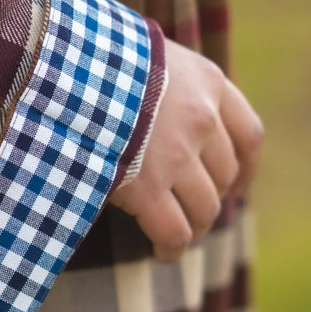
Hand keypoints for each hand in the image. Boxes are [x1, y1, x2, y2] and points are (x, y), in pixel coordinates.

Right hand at [111, 40, 263, 263]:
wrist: (62, 65)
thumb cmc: (92, 59)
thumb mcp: (144, 57)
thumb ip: (166, 84)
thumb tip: (157, 112)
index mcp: (207, 83)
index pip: (248, 134)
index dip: (245, 167)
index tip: (236, 184)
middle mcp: (202, 119)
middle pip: (225, 175)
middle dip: (211, 199)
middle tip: (192, 213)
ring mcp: (177, 154)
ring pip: (205, 208)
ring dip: (195, 228)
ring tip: (178, 237)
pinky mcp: (146, 186)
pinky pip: (174, 231)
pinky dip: (172, 249)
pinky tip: (162, 253)